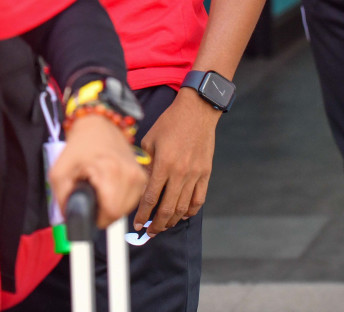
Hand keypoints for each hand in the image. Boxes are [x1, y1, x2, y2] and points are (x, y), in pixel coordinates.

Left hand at [50, 112, 145, 229]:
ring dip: (112, 206)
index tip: (88, 206)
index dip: (96, 217)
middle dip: (102, 211)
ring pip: (127, 209)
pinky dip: (120, 199)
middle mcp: (130, 174)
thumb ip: (62, 200)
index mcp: (111, 172)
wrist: (99, 125)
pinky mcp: (143, 176)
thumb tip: (70, 221)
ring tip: (100, 188)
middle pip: (119, 214)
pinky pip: (132, 200)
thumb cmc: (79, 146)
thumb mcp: (60, 172)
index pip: (111, 213)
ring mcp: (139, 175)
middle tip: (91, 194)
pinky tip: (110, 187)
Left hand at [134, 89, 218, 234]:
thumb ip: (146, 163)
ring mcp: (195, 175)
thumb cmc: (170, 123)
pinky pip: (198, 199)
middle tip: (150, 232)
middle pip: (167, 208)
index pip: (151, 197)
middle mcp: (180, 173)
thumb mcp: (150, 140)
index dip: (143, 214)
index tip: (138, 224)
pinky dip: (190, 211)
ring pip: (183, 207)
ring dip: (172, 221)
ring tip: (164, 226)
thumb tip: (141, 182)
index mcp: (163, 164)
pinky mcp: (205, 174)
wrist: (197, 112)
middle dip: (157, 224)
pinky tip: (182, 215)